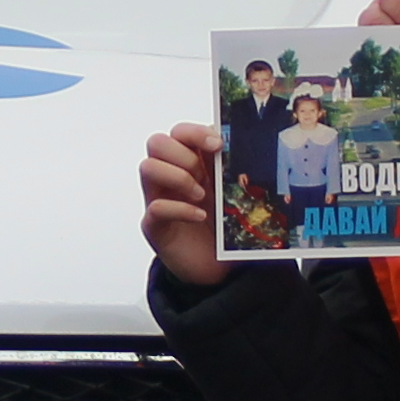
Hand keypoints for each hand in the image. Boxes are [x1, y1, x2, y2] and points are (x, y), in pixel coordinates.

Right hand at [139, 124, 227, 287]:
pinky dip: (180, 209)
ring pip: (147, 167)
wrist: (219, 268)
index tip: (218, 145)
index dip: (195, 132)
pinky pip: (155, 207)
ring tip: (200, 195)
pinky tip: (199, 216)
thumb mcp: (234, 194)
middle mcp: (169, 176)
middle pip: (157, 142)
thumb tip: (252, 150)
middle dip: (183, 155)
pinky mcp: (155, 225)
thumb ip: (237, 172)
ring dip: (177, 177)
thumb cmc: (225, 225)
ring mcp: (159, 198)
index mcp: (190, 163)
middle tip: (205, 176)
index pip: (180, 131)